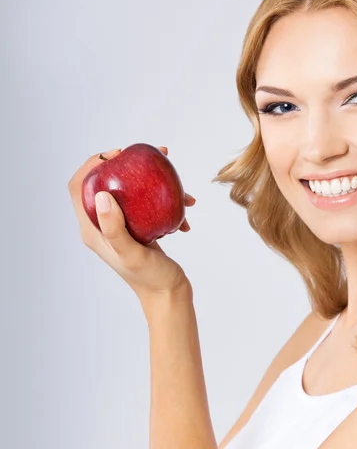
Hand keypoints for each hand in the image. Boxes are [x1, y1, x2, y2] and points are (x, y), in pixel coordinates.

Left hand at [68, 145, 195, 299]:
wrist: (168, 294)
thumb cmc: (150, 278)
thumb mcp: (132, 254)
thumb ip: (114, 228)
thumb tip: (102, 195)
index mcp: (92, 229)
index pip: (79, 187)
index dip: (92, 164)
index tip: (118, 155)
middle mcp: (103, 224)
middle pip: (107, 182)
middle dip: (130, 165)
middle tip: (156, 157)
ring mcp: (122, 225)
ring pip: (133, 191)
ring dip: (157, 184)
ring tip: (183, 189)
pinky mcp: (139, 227)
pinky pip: (149, 204)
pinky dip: (169, 202)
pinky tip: (187, 210)